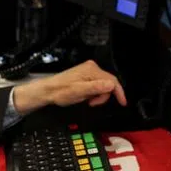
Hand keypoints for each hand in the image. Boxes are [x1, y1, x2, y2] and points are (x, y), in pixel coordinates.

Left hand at [12, 61, 126, 116]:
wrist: (48, 91)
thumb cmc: (60, 91)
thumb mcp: (79, 91)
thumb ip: (95, 88)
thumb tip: (110, 85)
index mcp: (91, 70)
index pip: (112, 80)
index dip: (119, 92)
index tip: (122, 102)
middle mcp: (91, 68)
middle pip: (108, 83)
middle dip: (104, 95)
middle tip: (94, 103)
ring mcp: (88, 71)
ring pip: (102, 85)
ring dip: (98, 95)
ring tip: (87, 100)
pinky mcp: (85, 76)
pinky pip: (96, 85)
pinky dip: (93, 93)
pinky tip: (85, 96)